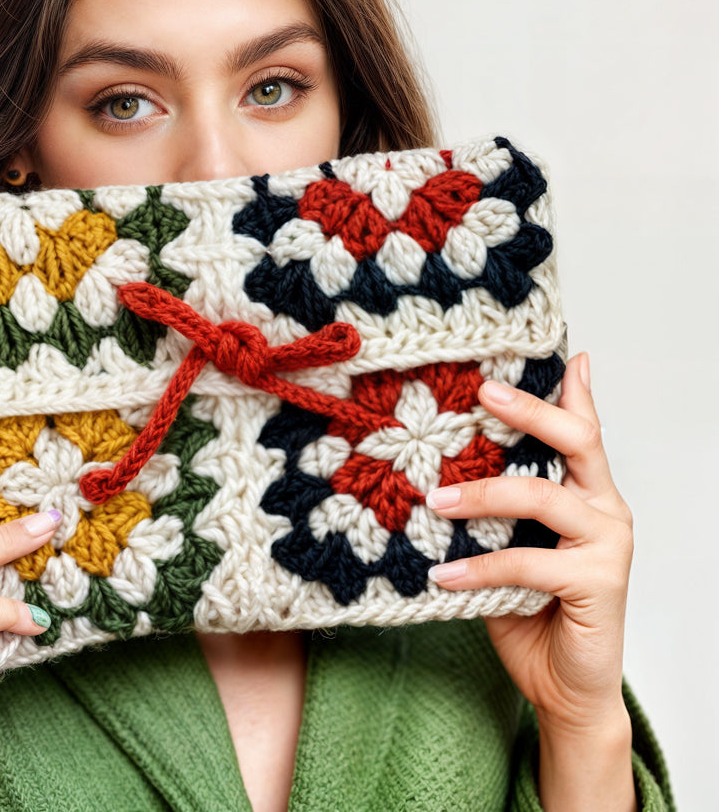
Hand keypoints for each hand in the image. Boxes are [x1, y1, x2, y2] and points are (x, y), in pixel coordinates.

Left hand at [425, 353, 635, 810]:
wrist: (563, 687)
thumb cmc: (529, 611)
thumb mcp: (503, 546)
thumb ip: (491, 508)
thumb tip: (436, 472)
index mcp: (583, 490)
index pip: (579, 428)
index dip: (564, 389)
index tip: (540, 354)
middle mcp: (603, 507)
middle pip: (576, 440)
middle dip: (529, 410)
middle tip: (482, 392)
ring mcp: (606, 544)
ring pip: (543, 496)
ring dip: (482, 494)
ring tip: (434, 499)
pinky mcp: (598, 583)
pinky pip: (528, 564)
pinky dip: (480, 567)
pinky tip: (442, 575)